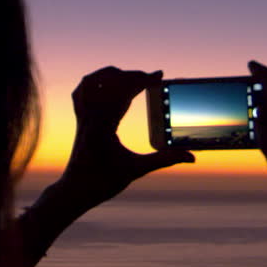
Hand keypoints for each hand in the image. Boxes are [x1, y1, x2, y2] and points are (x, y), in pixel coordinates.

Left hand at [56, 66, 194, 208]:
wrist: (75, 191)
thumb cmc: (103, 183)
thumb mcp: (136, 170)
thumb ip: (165, 160)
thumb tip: (191, 156)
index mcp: (103, 128)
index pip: (123, 94)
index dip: (143, 81)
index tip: (158, 75)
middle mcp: (90, 118)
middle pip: (110, 84)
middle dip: (133, 76)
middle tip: (151, 78)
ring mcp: (82, 118)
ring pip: (92, 83)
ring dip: (111, 75)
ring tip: (130, 77)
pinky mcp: (79, 120)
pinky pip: (81, 93)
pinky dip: (94, 83)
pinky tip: (106, 83)